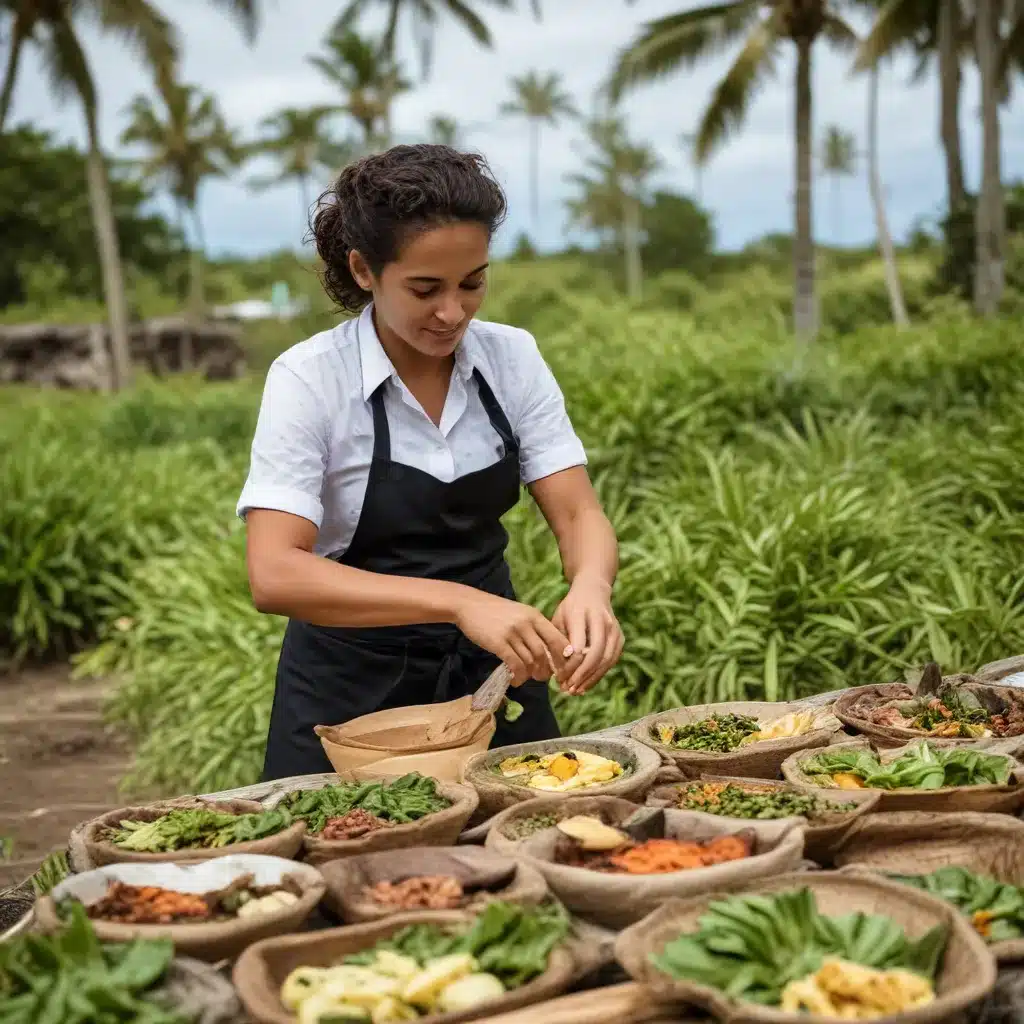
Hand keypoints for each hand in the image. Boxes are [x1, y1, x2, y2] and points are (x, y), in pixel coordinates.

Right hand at [452, 588, 571, 685]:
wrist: (469, 604)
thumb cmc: (495, 611)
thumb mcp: (520, 613)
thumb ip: (534, 628)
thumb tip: (549, 652)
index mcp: (534, 615)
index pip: (557, 638)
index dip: (562, 657)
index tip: (561, 668)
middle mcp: (526, 623)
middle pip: (544, 653)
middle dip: (546, 670)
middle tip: (542, 677)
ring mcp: (512, 633)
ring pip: (529, 660)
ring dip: (530, 674)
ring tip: (526, 678)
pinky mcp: (498, 643)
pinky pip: (514, 664)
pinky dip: (518, 676)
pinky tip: (515, 680)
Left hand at [551, 575, 623, 694]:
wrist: (593, 591)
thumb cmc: (571, 607)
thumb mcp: (558, 618)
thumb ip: (558, 641)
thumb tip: (557, 669)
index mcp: (582, 613)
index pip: (579, 643)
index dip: (570, 664)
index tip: (558, 676)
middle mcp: (602, 620)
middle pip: (595, 653)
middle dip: (581, 675)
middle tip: (567, 688)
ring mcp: (614, 629)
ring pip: (606, 660)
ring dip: (591, 678)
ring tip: (575, 690)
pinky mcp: (620, 637)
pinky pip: (611, 660)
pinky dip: (599, 675)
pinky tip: (587, 684)